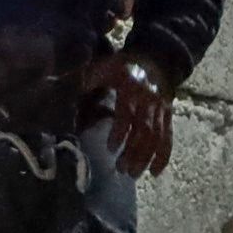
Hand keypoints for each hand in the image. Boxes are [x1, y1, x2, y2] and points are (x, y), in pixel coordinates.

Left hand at [79, 52, 176, 176]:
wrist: (157, 57)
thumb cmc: (125, 65)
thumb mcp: (107, 66)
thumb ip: (89, 78)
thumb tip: (64, 87)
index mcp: (131, 88)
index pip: (127, 113)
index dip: (120, 132)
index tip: (110, 148)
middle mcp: (148, 101)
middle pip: (144, 130)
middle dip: (134, 151)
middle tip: (121, 169)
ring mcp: (160, 110)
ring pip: (156, 137)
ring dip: (146, 157)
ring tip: (134, 174)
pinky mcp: (168, 116)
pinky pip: (168, 137)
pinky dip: (163, 155)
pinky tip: (155, 172)